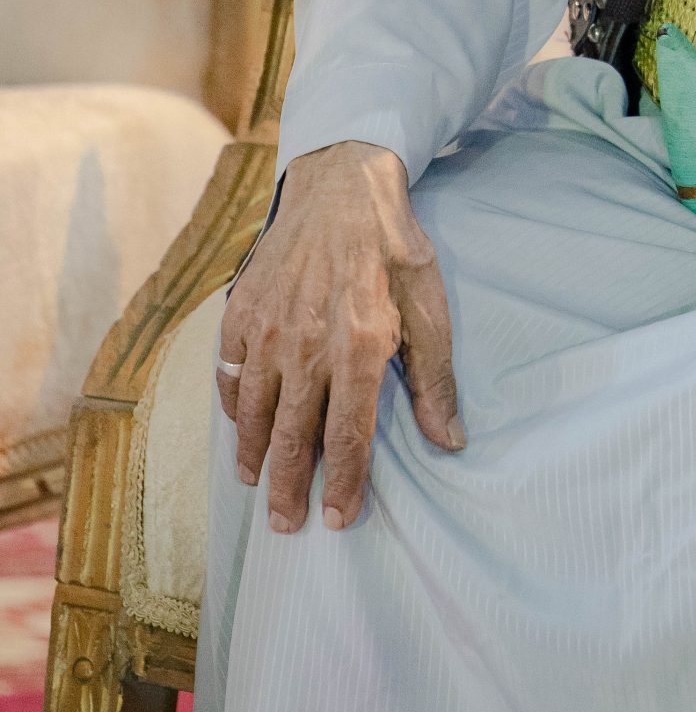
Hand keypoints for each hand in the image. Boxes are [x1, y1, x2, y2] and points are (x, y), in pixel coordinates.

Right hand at [216, 140, 462, 533]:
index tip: (338, 520)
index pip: (348, 437)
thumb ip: (434, 379)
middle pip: (293, 438)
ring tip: (257, 485)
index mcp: (358, 347)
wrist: (341, 185)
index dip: (344, 484)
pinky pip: (231, 375)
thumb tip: (449, 441)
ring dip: (255, 456)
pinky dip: (236, 407)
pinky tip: (244, 425)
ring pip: (255, 413)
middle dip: (289, 489)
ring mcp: (266, 331)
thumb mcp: (429, 307)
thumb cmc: (393, 247)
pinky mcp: (240, 312)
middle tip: (286, 525)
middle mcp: (305, 346)